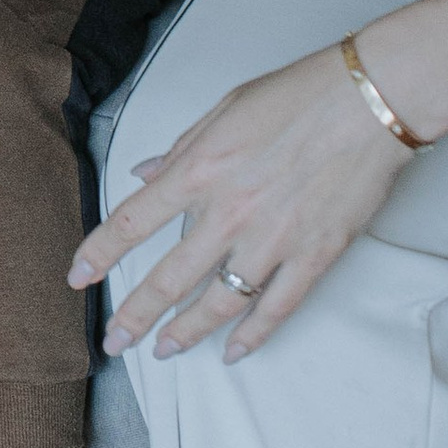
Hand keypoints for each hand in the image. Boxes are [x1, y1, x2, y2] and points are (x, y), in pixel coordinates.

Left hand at [68, 44, 407, 360]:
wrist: (369, 102)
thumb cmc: (298, 96)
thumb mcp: (223, 110)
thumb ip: (182, 150)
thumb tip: (145, 176)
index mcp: (200, 170)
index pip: (133, 222)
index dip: (99, 254)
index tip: (77, 277)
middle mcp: (229, 212)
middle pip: (168, 278)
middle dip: (135, 316)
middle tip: (115, 341)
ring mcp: (273, 240)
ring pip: (218, 303)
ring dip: (186, 332)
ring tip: (164, 351)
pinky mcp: (315, 256)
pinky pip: (277, 308)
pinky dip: (253, 334)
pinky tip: (233, 351)